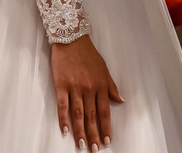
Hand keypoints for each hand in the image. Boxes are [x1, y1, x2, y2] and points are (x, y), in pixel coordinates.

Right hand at [51, 35, 122, 150]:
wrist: (71, 39)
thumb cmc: (88, 54)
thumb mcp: (104, 69)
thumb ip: (111, 86)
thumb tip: (120, 100)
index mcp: (101, 85)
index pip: (105, 111)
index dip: (106, 127)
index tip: (107, 140)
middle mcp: (89, 88)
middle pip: (91, 116)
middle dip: (94, 134)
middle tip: (95, 149)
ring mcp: (74, 88)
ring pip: (78, 114)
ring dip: (80, 131)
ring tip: (82, 145)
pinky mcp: (61, 85)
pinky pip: (63, 106)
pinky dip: (64, 119)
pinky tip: (65, 130)